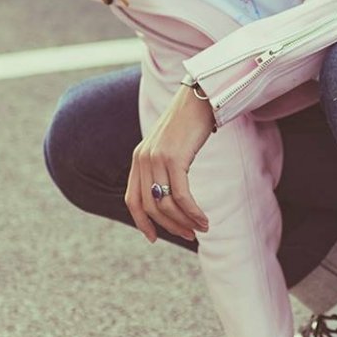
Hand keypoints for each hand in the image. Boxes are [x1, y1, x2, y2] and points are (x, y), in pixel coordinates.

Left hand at [125, 85, 215, 242]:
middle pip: (150, 207)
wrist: (200, 97)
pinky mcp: (174, 158)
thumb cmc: (190, 123)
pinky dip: (193, 212)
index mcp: (139, 159)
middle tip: (189, 235)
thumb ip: (164, 167)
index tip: (153, 238)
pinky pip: (181, 195)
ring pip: (166, 204)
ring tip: (201, 228)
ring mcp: (156, 158)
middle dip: (170, 226)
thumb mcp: (170, 147)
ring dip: (185, 221)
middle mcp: (143, 159)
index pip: (132, 200)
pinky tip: (204, 219)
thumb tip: (170, 195)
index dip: (141, 223)